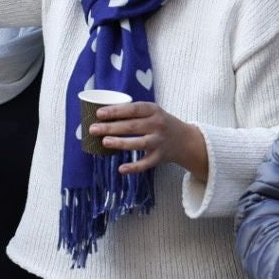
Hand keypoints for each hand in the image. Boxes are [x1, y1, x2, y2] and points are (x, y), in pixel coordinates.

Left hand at [88, 101, 207, 178]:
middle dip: (111, 127)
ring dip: (121, 143)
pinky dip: (134, 167)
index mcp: (154, 110)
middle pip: (132, 126)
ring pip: (138, 143)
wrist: (185, 140)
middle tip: (93, 129)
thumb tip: (102, 115)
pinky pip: (146, 163)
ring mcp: (159, 142)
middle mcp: (158, 125)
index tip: (99, 113)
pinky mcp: (159, 157)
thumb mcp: (152, 112)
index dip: (116, 111)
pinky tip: (121, 169)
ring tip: (104, 142)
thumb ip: (133, 113)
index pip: (133, 109)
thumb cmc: (160, 123)